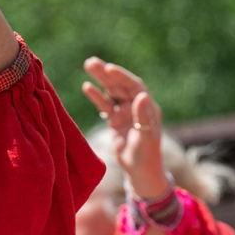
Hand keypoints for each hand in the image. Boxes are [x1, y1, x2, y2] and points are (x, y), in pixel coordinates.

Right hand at [82, 58, 169, 201]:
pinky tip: (87, 86)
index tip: (108, 68)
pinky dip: (97, 97)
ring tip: (88, 65)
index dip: (121, 76)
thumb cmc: (146, 156)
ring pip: (111, 92)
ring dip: (100, 80)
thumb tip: (142, 95)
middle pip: (120, 86)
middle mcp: (137, 106)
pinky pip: (105, 105)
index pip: (134, 86)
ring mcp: (125, 113)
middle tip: (91, 62)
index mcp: (148, 107)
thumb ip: (143, 117)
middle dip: (106, 74)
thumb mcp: (145, 137)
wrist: (140, 172)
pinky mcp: (116, 120)